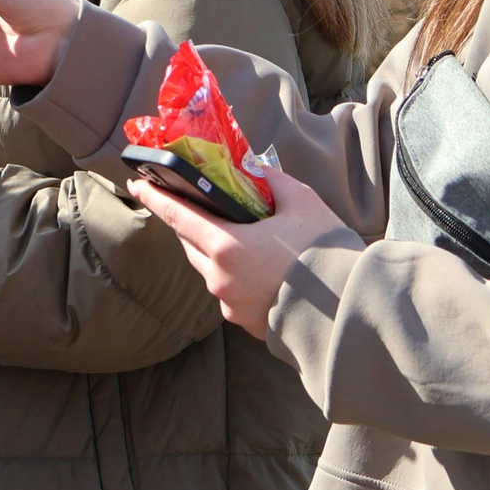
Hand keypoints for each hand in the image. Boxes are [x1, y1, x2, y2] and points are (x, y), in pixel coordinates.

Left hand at [131, 167, 347, 339]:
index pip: (178, 217)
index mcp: (225, 248)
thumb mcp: (302, 204)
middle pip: (191, 244)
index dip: (156, 198)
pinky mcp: (244, 322)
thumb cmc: (326, 254)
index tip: (139, 184)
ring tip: (240, 236)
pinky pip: (228, 291)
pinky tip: (258, 267)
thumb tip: (255, 167)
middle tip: (201, 205)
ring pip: (209, 269)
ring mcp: (229, 304)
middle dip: (193, 224)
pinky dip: (235, 275)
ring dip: (215, 250)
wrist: (350, 312)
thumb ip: (272, 182)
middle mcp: (219, 279)